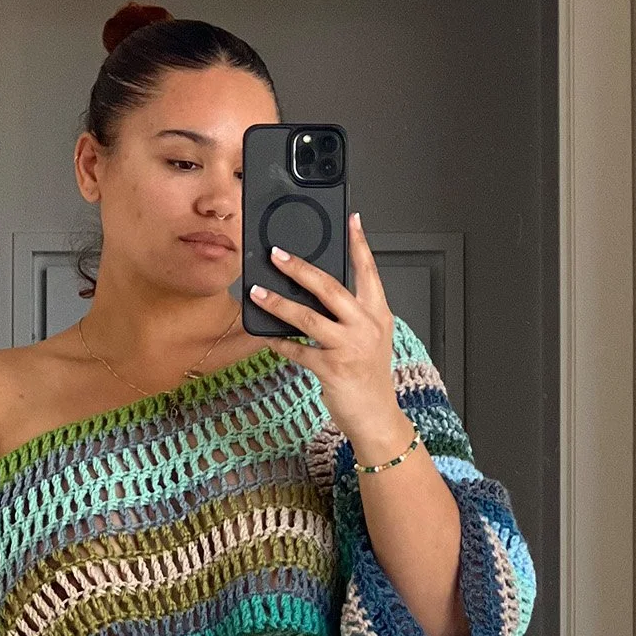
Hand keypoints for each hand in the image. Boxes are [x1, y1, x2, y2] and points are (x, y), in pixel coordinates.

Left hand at [248, 212, 399, 444]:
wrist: (377, 416)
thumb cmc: (371, 377)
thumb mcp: (371, 338)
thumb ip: (352, 315)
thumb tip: (316, 293)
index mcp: (378, 314)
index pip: (369, 271)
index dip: (360, 244)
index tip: (351, 219)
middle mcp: (366, 326)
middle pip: (330, 287)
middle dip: (300, 268)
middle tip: (277, 254)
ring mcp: (349, 347)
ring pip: (307, 317)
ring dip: (278, 303)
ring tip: (258, 292)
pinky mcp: (331, 369)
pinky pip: (297, 350)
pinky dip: (279, 342)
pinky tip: (266, 336)